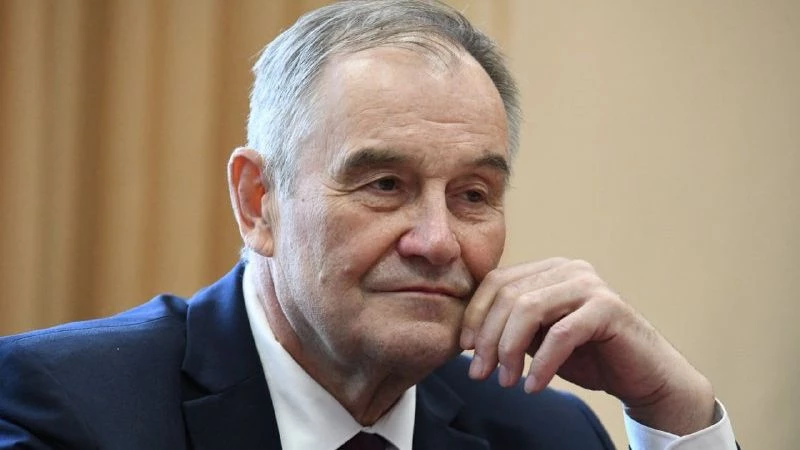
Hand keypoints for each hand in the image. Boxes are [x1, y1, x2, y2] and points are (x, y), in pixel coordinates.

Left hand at [459, 257, 715, 434]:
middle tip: (480, 373)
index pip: (497, 281)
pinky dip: (542, 363)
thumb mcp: (539, 337)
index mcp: (548, 269)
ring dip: (509, 350)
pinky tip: (533, 386)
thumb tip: (468, 336)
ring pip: (529, 310)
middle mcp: (568, 268)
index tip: (465, 349)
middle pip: (508, 295)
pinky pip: (561, 334)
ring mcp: (589, 285)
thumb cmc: (588, 355)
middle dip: (488, 338)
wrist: (642, 375)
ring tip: (505, 381)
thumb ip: (512, 327)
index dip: (475, 314)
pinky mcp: (607, 308)